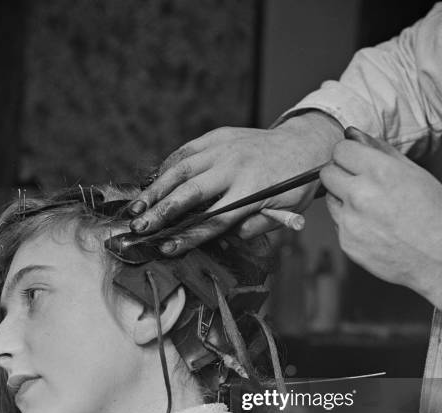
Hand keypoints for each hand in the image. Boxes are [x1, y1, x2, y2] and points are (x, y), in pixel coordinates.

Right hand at [129, 112, 342, 254]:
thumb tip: (230, 236)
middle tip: (139, 227)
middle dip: (161, 212)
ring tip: (137, 205)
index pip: (214, 220)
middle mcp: (235, 167)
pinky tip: (154, 180)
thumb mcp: (288, 210)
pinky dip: (169, 165)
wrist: (305, 142)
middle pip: (191, 193)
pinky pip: (188, 150)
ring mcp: (225, 148)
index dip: (189, 236)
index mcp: (252, 190)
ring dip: (156, 188)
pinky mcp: (219, 135)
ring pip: (182, 168)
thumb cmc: (296, 182)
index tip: (167, 248)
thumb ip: (258, 225)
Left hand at [321, 127, 441, 309]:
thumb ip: (380, 151)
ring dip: (343, 199)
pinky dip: (350, 223)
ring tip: (372, 208)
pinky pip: (337, 224)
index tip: (354, 159)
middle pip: (326, 173)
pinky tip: (374, 227)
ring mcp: (350, 222)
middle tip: (359, 182)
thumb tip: (352, 134)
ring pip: (329, 198)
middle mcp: (360, 196)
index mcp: (380, 172)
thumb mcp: (415, 174)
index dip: (347, 154)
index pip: (340, 150)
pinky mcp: (346, 243)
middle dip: (339, 173)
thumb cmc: (436, 217)